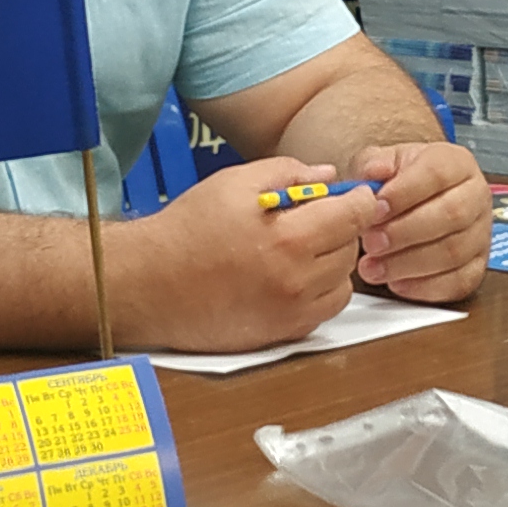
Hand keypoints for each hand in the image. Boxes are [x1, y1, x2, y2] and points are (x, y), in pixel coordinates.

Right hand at [117, 157, 376, 352]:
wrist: (149, 284)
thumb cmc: (188, 229)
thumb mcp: (234, 183)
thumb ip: (288, 172)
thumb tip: (328, 175)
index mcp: (289, 237)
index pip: (355, 215)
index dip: (358, 199)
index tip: (352, 193)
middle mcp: (297, 280)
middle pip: (351, 247)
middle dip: (341, 228)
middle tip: (315, 217)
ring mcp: (292, 312)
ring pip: (343, 281)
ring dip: (332, 261)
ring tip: (300, 248)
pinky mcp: (282, 334)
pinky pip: (324, 309)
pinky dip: (320, 291)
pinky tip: (292, 275)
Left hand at [350, 137, 489, 301]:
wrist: (415, 205)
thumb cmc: (401, 184)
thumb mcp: (384, 162)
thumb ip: (375, 163)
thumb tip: (374, 172)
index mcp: (456, 164)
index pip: (437, 174)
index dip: (404, 193)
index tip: (374, 209)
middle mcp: (476, 196)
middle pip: (452, 214)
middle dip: (405, 232)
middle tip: (371, 242)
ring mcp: (481, 233)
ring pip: (454, 252)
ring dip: (409, 263)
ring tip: (373, 267)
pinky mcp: (477, 266)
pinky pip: (459, 282)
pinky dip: (425, 287)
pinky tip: (397, 283)